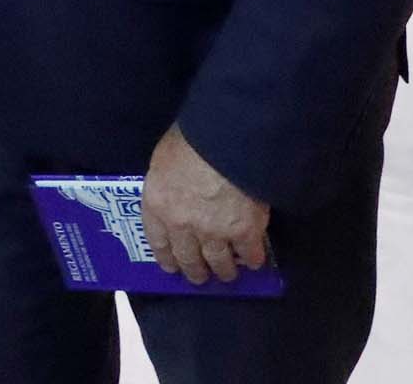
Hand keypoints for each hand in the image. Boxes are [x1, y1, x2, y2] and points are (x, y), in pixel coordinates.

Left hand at [141, 125, 270, 286]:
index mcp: (157, 203)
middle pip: (187, 258)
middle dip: (195, 271)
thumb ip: (168, 179)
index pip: (157, 241)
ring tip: (228, 274)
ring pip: (218, 263)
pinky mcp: (244, 232)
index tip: (172, 266)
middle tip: (200, 276)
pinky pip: (249, 254)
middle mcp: (182, 225)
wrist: (226, 137)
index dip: (166, 257)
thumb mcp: (165, 156)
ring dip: (223, 271)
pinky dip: (253, 259)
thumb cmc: (192, 135)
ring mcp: (213, 232)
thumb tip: (177, 185)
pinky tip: (255, 261)